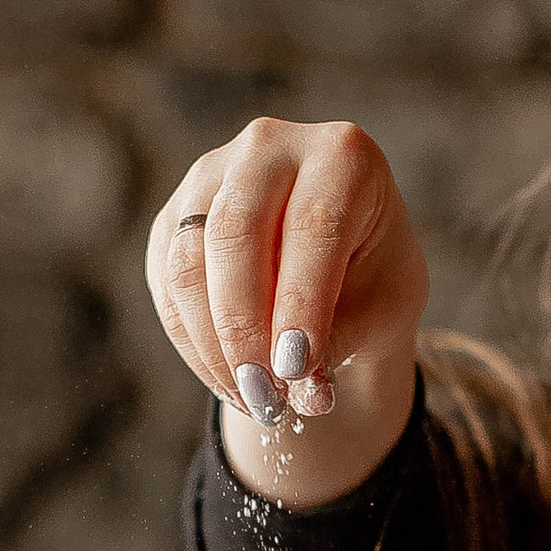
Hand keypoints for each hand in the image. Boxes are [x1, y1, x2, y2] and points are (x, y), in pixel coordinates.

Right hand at [144, 115, 426, 500]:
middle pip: (234, 234)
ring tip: (255, 402)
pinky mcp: (173, 219)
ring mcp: (210, 176)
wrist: (341, 262)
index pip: (312, 224)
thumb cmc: (373, 276)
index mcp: (341, 153)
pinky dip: (195, 346)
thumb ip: (343, 340)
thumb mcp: (382, 307)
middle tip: (266, 398)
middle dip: (245, 329)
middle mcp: (268, 147)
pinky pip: (168, 288)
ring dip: (215, 346)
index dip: (301, 302)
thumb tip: (306, 396)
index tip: (296, 370)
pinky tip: (231, 384)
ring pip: (188, 263)